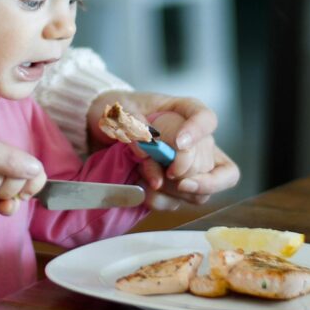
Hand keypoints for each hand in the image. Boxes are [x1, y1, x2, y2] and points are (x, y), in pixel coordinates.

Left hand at [88, 91, 239, 208]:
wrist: (103, 133)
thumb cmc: (117, 113)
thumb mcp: (119, 109)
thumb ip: (132, 123)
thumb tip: (146, 144)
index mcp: (184, 111)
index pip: (206, 119)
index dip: (198, 132)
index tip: (179, 144)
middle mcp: (194, 139)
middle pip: (205, 161)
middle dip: (179, 171)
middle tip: (151, 167)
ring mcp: (191, 165)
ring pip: (201, 187)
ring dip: (172, 190)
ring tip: (144, 180)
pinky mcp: (180, 186)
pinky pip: (184, 200)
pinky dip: (164, 200)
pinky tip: (145, 193)